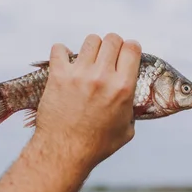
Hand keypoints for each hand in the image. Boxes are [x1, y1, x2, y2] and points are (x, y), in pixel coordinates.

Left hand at [33, 33, 141, 169]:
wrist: (66, 152)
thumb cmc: (97, 144)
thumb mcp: (127, 129)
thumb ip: (131, 109)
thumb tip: (131, 101)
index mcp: (123, 88)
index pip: (132, 48)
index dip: (131, 48)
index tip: (126, 54)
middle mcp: (103, 77)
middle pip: (112, 39)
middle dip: (113, 45)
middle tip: (107, 57)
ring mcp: (80, 75)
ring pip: (91, 41)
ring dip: (91, 48)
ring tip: (88, 60)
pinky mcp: (59, 76)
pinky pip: (59, 49)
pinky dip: (61, 53)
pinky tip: (65, 63)